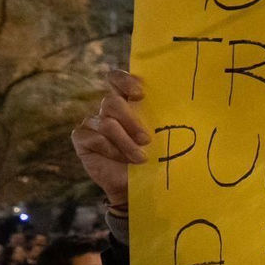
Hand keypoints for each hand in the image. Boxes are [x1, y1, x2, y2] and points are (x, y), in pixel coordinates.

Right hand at [71, 70, 148, 208]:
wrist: (139, 185)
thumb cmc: (154, 157)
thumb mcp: (161, 136)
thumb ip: (161, 119)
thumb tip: (183, 107)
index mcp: (126, 102)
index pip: (116, 79)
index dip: (123, 81)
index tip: (140, 94)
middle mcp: (107, 110)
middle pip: (111, 102)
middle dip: (131, 121)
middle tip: (146, 140)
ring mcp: (92, 123)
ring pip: (106, 123)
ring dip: (126, 143)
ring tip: (140, 159)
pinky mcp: (82, 139)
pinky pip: (93, 138)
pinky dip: (111, 151)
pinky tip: (121, 160)